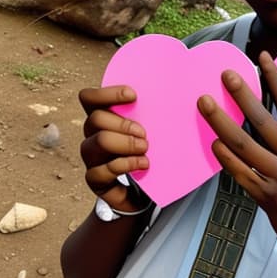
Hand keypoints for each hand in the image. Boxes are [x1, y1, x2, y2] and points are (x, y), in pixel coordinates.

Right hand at [79, 86, 149, 211]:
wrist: (153, 185)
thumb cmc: (153, 146)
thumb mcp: (157, 124)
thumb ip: (160, 107)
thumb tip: (187, 92)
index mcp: (104, 115)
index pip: (89, 98)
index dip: (107, 93)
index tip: (133, 95)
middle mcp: (93, 134)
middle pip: (95, 119)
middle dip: (123, 124)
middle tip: (145, 133)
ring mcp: (92, 157)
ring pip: (97, 143)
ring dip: (125, 143)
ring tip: (145, 148)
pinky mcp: (95, 179)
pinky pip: (100, 171)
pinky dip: (125, 165)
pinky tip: (143, 164)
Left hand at [197, 51, 276, 266]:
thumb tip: (267, 95)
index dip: (275, 78)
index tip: (262, 56)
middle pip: (263, 120)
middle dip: (242, 95)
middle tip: (225, 75)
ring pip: (243, 145)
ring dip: (221, 122)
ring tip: (204, 102)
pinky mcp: (264, 195)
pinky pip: (238, 171)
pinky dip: (224, 155)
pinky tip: (213, 141)